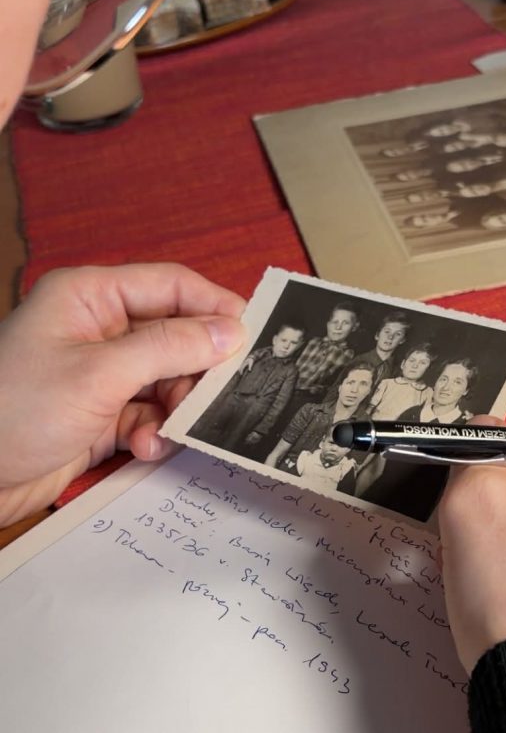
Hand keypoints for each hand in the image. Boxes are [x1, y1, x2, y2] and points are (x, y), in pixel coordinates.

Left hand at [0, 264, 245, 524]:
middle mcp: (97, 329)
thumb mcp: (99, 374)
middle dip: (197, 368)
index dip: (214, 306)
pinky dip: (154, 432)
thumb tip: (231, 331)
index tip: (255, 334)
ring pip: (167, 380)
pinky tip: (144, 448)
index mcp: (90, 296)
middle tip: (224, 395)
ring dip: (175, 408)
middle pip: (174, 335)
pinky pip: (148, 415)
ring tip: (169, 430)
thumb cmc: (15, 410)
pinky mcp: (98, 414)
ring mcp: (98, 374)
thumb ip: (169, 348)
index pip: (169, 285)